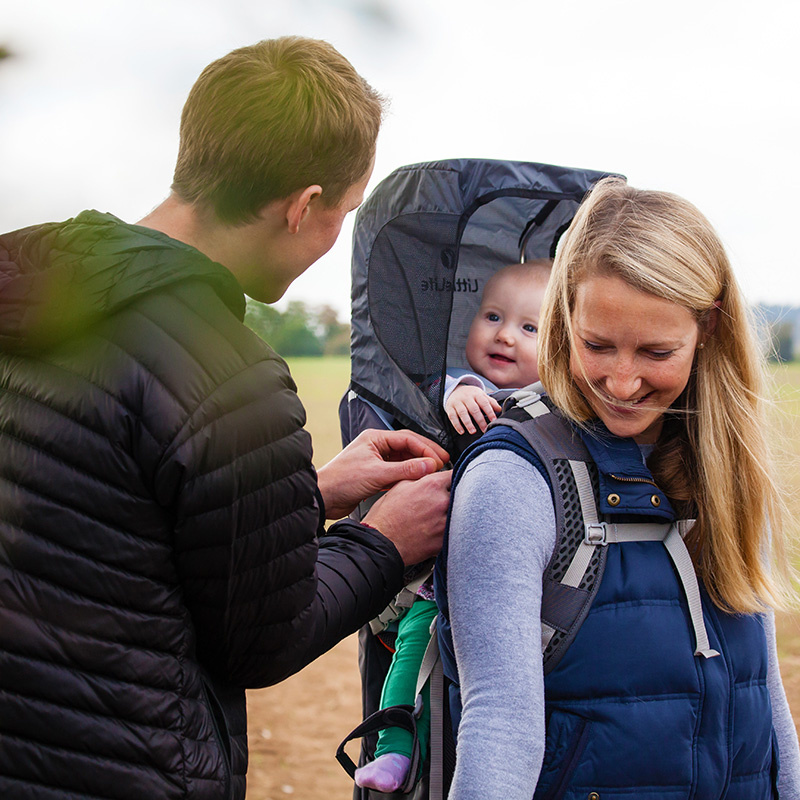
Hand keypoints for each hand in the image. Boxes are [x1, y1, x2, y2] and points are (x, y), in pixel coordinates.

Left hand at [317, 429, 449, 519]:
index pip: (407, 439)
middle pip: (407, 447)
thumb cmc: (342, 481)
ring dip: (418, 465)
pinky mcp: (374, 475)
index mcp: (375, 438)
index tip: (440, 459)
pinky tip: (418, 481)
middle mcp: (376, 447)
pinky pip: (397, 472)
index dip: (426, 448)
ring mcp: (375, 461)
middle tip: (444, 462)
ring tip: (434, 472)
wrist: (323, 498)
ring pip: (403, 460)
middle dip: (426, 454)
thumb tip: (430, 465)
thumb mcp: (377, 474)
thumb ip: (406, 470)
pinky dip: (409, 476)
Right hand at [362, 470, 452, 564]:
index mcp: (431, 486)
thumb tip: (431, 474)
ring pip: (460, 513)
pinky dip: (450, 529)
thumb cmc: (385, 517)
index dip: (452, 478)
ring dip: (452, 512)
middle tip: (441, 500)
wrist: (381, 543)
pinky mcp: (445, 540)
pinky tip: (435, 529)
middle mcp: (442, 502)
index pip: (454, 474)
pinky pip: (455, 530)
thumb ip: (421, 478)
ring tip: (436, 516)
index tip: (450, 481)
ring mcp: (445, 523)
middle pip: (460, 493)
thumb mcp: (399, 486)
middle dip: (453, 495)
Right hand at [445, 384, 501, 434]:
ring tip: (473, 431)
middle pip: (473, 409)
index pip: (484, 402)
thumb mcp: (481, 395)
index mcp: (476, 394)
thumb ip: (490, 402)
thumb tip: (500, 410)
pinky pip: (452, 417)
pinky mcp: (449, 408)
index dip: (489, 411)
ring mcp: (457, 402)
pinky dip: (457, 425)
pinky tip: (462, 431)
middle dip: (480, 420)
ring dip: (468, 423)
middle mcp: (466, 397)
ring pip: (462, 413)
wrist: (455, 390)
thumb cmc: (471, 395)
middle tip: (485, 430)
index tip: (494, 420)